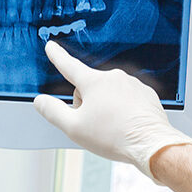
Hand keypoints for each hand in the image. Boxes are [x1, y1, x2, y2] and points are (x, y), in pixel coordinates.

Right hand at [33, 41, 191, 179]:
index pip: (69, 66)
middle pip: (89, 87)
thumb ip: (52, 111)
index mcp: (94, 82)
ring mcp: (132, 84)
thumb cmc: (114, 137)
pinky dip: (123, 110)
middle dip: (86, 103)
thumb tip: (40, 101)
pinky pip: (126, 99)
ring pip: (108, 94)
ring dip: (105, 108)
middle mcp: (114, 77)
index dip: (57, 57)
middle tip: (93, 125)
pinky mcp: (146, 94)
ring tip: (113, 128)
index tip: (51, 47)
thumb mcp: (73, 128)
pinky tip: (125, 125)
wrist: (151, 144)